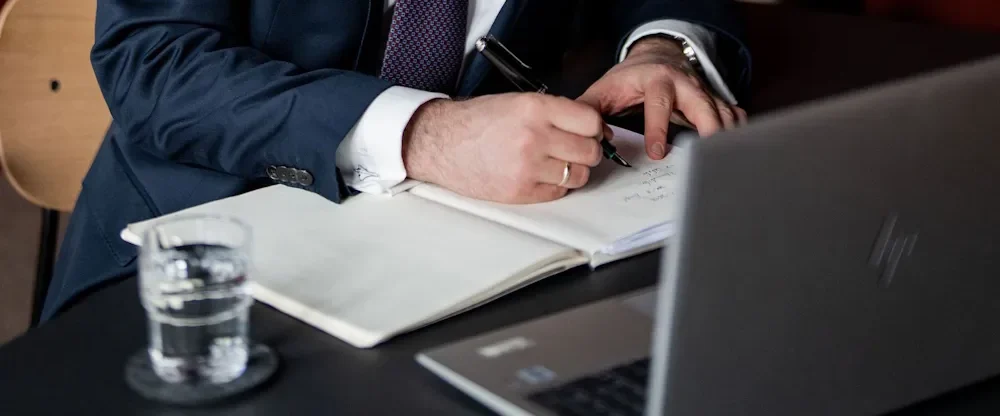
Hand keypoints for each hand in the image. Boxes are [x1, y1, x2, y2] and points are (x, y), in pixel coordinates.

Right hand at [402, 93, 605, 203]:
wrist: (441, 143)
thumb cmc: (476, 122)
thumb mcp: (517, 101)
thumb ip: (555, 112)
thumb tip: (591, 127)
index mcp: (535, 108)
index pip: (590, 121)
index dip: (596, 128)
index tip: (593, 132)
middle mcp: (534, 137)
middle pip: (590, 151)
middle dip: (588, 150)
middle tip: (577, 149)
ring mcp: (528, 167)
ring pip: (579, 175)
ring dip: (574, 170)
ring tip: (558, 163)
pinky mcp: (521, 191)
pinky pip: (559, 192)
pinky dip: (557, 185)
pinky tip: (542, 175)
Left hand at [577, 36, 746, 159]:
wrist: (657, 56)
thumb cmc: (630, 78)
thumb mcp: (605, 89)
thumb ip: (590, 110)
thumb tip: (586, 135)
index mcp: (657, 80)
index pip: (659, 104)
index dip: (659, 129)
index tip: (658, 153)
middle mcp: (686, 85)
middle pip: (704, 106)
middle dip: (708, 131)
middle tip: (706, 160)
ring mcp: (705, 93)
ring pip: (725, 113)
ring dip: (726, 137)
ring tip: (722, 164)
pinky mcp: (716, 102)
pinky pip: (735, 116)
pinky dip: (737, 134)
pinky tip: (734, 153)